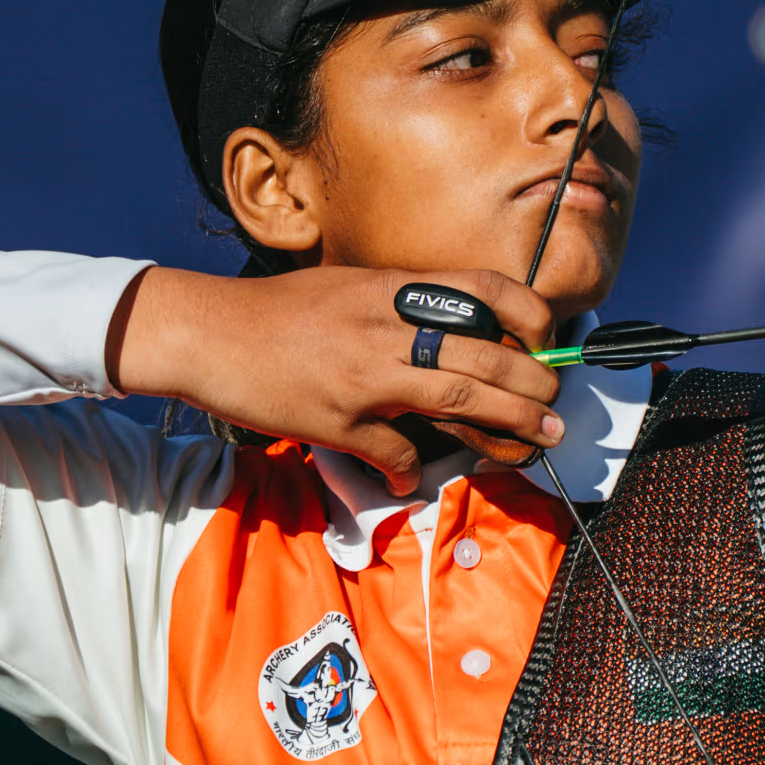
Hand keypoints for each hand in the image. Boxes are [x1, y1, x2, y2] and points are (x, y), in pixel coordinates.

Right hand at [108, 266, 563, 494]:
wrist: (207, 332)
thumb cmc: (278, 312)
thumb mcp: (348, 288)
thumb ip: (399, 308)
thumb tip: (451, 335)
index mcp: (392, 289)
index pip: (483, 289)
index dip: (527, 314)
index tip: (546, 338)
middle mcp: (386, 327)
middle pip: (484, 356)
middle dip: (533, 384)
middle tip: (556, 404)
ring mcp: (364, 374)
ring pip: (458, 400)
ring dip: (507, 424)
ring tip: (537, 439)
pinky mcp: (337, 418)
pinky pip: (392, 450)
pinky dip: (410, 468)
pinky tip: (413, 476)